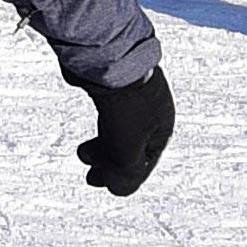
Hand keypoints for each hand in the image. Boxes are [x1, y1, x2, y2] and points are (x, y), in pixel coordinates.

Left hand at [76, 67, 173, 197]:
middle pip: (131, 146)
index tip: (104, 184)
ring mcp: (135, 96)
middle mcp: (153, 111)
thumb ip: (124, 175)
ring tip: (83, 153)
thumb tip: (118, 190)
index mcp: (163, 126)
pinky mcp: (115, 85)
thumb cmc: (126, 104)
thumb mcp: (127, 150)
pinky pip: (109, 113)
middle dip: (110, 164)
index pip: (146, 162)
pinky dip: (99, 128)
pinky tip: (89, 128)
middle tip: (91, 175)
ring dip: (101, 148)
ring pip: (117, 130)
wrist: (111, 56)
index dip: (124, 177)